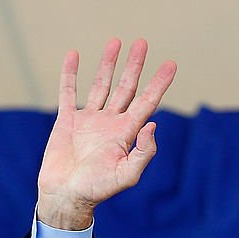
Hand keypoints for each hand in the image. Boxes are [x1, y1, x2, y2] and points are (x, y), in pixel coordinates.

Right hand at [37, 38, 176, 229]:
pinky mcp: (67, 121)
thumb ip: (144, 152)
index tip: (170, 64)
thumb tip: (153, 124)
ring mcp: (89, 120)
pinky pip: (69, 92)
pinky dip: (70, 74)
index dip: (159, 84)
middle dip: (135, 66)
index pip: (147, 102)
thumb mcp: (127, 175)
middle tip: (142, 42)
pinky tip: (74, 56)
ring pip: (101, 85)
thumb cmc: (97, 190)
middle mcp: (110, 123)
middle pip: (126, 88)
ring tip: (116, 41)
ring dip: (108, 64)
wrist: (67, 196)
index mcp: (126, 134)